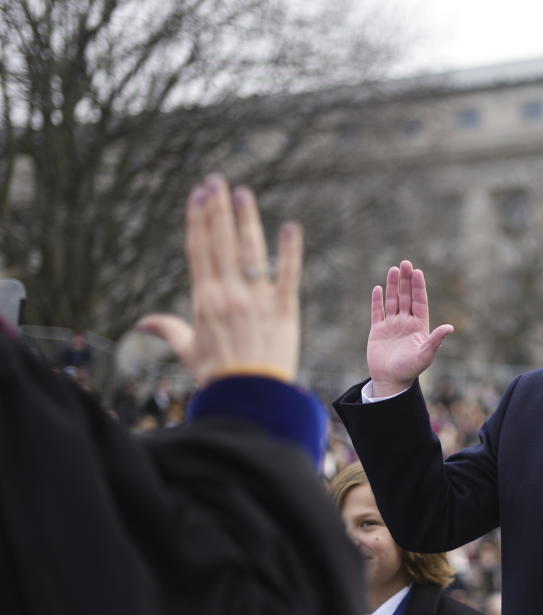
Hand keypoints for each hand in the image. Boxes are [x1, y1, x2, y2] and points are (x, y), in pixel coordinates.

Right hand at [139, 175, 301, 386]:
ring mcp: (258, 299)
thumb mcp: (189, 351)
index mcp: (205, 300)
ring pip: (251, 251)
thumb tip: (143, 322)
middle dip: (218, 209)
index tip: (197, 196)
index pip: (200, 250)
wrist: (250, 396)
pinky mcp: (285, 309)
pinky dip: (290, 251)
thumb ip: (169, 331)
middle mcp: (229, 294)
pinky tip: (290, 227)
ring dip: (247, 220)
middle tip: (217, 181)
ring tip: (243, 193)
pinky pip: (289, 274)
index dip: (198, 221)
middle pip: (222, 242)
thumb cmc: (218, 376)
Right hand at [366, 261, 453, 395]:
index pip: (419, 302)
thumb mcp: (426, 355)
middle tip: (405, 263)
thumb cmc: (411, 369)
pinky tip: (378, 288)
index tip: (417, 272)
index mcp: (419, 326)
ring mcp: (392, 325)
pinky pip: (377, 312)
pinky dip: (377, 301)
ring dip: (392, 286)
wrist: (391, 381)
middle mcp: (406, 322)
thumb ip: (436, 340)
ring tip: (393, 270)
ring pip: (392, 301)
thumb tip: (450, 327)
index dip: (418, 287)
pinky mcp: (378, 330)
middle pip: (406, 297)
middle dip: (406, 280)